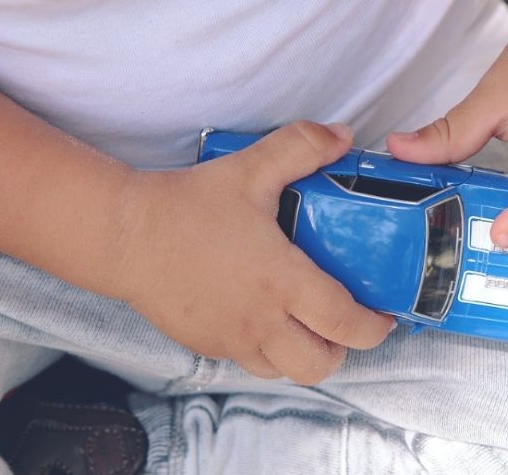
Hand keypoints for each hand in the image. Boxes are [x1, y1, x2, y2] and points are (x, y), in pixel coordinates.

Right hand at [112, 122, 393, 383]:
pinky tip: (269, 319)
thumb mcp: (250, 169)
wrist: (123, 235)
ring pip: (286, 371)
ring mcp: (233, 339)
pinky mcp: (208, 344)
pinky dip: (271, 352)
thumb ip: (301, 147)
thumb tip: (343, 137)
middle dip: (344, 349)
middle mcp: (262, 320)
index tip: (384, 314)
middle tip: (347, 322)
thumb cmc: (187, 205)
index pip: (345, 323)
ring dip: (307, 354)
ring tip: (311, 325)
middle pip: (321, 364)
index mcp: (282, 282)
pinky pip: (251, 363)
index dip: (374, 326)